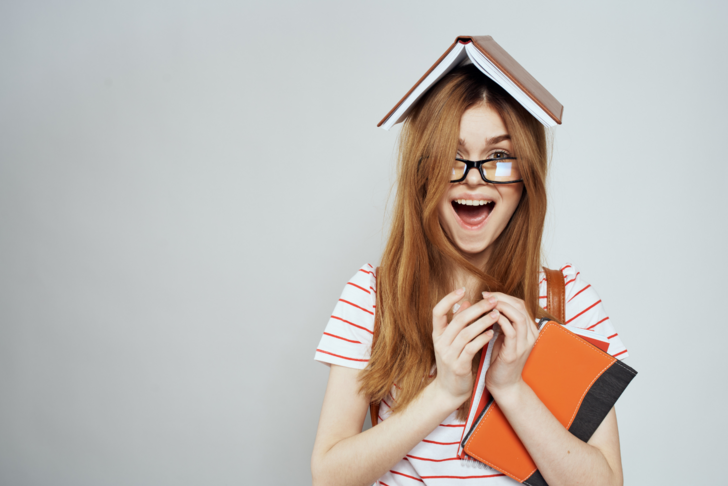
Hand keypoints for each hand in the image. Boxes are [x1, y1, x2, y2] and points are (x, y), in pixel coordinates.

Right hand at [431, 288, 498, 407]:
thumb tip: (464, 302)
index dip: (448, 299)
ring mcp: (448, 355)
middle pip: (458, 320)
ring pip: (466, 332)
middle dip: (477, 308)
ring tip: (496, 314)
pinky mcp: (458, 366)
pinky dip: (482, 338)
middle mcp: (440, 343)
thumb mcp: (452, 342)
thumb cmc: (454, 363)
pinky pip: (471, 348)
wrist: (449, 391)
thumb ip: (457, 323)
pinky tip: (492, 333)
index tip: (462, 289)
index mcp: (437, 334)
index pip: (437, 311)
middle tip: (492, 300)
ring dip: (483, 322)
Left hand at [483, 292, 539, 398]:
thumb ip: (500, 322)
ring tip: (485, 304)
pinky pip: (510, 331)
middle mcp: (530, 335)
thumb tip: (488, 305)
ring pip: (518, 316)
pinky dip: (499, 320)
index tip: (486, 294)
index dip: (503, 296)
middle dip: (501, 298)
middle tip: (484, 296)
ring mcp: (524, 344)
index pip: (520, 304)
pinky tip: (487, 318)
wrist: (504, 386)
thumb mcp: (502, 337)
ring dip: (500, 306)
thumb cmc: (500, 361)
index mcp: (528, 330)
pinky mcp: (515, 353)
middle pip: (520, 306)